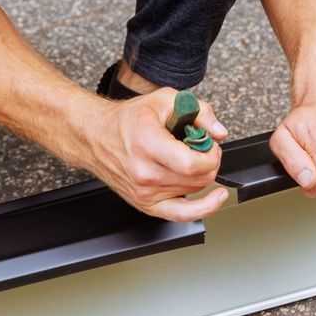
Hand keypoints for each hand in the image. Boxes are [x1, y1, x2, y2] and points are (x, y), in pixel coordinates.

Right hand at [84, 88, 229, 220]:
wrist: (96, 137)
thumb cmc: (128, 120)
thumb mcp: (165, 100)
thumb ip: (199, 111)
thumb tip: (219, 132)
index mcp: (148, 145)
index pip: (192, 164)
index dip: (211, 155)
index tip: (211, 145)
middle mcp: (144, 173)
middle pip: (198, 179)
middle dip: (210, 161)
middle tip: (202, 147)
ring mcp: (144, 192)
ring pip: (194, 191)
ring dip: (200, 175)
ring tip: (188, 158)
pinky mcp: (146, 204)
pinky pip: (182, 215)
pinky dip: (203, 208)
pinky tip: (215, 199)